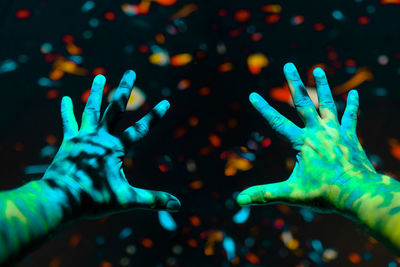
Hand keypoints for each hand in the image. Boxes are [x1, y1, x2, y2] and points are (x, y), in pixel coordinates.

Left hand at [43, 70, 180, 217]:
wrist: (60, 200)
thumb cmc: (93, 199)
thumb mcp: (127, 200)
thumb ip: (153, 200)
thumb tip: (178, 206)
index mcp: (115, 148)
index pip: (141, 129)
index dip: (155, 116)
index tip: (166, 102)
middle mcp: (100, 137)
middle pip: (115, 108)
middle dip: (125, 89)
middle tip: (130, 72)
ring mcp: (83, 138)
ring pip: (92, 109)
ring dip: (97, 92)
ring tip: (100, 76)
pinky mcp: (68, 143)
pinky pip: (69, 122)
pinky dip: (68, 110)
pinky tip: (66, 98)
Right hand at [237, 63, 376, 210]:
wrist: (358, 194)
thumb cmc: (324, 194)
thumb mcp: (290, 193)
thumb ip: (264, 194)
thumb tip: (239, 200)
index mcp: (302, 142)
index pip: (277, 122)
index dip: (263, 108)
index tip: (252, 94)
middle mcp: (318, 131)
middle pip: (303, 103)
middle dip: (294, 83)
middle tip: (289, 65)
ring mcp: (336, 132)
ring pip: (327, 104)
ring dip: (322, 86)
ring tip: (318, 69)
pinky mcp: (350, 137)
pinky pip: (350, 117)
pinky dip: (352, 105)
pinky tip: (355, 93)